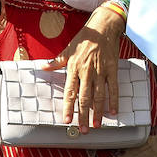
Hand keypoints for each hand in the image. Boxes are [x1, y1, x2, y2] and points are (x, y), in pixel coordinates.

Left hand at [43, 4, 126, 132]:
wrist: (102, 27)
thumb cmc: (84, 38)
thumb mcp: (67, 49)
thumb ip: (56, 62)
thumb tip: (43, 67)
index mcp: (74, 68)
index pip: (70, 91)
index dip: (68, 107)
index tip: (66, 120)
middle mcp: (86, 71)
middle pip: (84, 98)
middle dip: (83, 115)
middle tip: (82, 129)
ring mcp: (100, 71)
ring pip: (99, 96)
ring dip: (98, 112)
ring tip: (96, 125)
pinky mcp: (112, 69)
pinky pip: (113, 87)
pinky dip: (114, 100)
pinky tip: (113, 111)